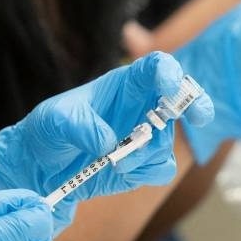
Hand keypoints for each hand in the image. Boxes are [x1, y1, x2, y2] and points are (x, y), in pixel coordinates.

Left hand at [0, 52, 213, 233]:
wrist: (40, 167)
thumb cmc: (48, 131)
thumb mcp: (55, 120)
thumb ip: (81, 126)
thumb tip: (108, 143)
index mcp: (123, 84)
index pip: (155, 67)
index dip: (168, 73)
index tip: (170, 87)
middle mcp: (140, 107)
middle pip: (181, 98)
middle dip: (195, 104)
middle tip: (200, 115)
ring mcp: (144, 136)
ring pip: (167, 143)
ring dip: (147, 154)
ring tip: (114, 160)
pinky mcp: (141, 164)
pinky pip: (160, 169)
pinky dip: (144, 173)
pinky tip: (119, 172)